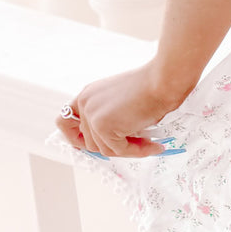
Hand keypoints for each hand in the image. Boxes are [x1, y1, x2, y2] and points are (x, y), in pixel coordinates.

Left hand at [55, 63, 184, 159]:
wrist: (164, 80)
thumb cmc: (153, 85)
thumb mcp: (124, 100)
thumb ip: (112, 116)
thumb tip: (113, 142)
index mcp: (89, 94)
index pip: (66, 120)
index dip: (74, 136)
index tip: (85, 146)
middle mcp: (85, 103)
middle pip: (89, 141)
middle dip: (113, 146)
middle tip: (137, 144)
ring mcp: (92, 114)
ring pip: (103, 149)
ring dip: (128, 150)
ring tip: (149, 143)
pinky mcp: (102, 126)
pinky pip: (118, 150)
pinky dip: (137, 151)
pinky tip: (153, 145)